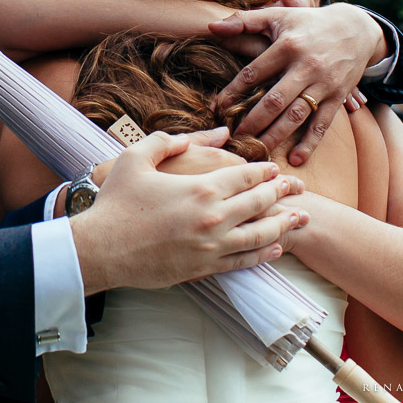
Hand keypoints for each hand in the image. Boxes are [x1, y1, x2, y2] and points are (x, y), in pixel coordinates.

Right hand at [70, 130, 306, 294]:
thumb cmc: (116, 201)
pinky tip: (276, 247)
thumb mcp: (135, 158)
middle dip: (283, 193)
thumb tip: (204, 134)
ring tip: (300, 218)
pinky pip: (244, 261)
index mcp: (201, 187)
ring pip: (261, 235)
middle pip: (260, 202)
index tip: (276, 169)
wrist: (101, 248)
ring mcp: (211, 246)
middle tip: (298, 188)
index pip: (246, 176)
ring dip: (284, 225)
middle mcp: (213, 217)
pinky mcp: (204, 268)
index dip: (265, 171)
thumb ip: (168, 140)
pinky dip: (264, 254)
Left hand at [208, 4, 386, 165]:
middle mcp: (306, 66)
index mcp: (287, 46)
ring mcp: (324, 84)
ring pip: (296, 115)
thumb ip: (244, 21)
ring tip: (255, 151)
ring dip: (275, 136)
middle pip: (274, 100)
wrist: (356, 29)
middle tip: (233, 138)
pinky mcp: (338, 97)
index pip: (253, 73)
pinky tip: (296, 159)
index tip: (216, 109)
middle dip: (252, 122)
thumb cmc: (308, 23)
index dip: (232, 92)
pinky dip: (310, 143)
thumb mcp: (277, 16)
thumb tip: (210, 27)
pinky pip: (322, 123)